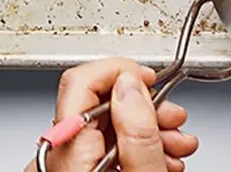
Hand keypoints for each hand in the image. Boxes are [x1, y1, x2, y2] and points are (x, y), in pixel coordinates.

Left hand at [25, 58, 197, 171]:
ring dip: (147, 126)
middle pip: (99, 101)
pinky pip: (101, 144)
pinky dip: (133, 144)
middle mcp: (56, 156)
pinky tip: (158, 156)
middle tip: (171, 116)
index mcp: (68, 150)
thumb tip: (131, 82)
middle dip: (145, 103)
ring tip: (174, 143)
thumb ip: (138, 127)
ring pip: (105, 124)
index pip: (81, 78)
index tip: (148, 78)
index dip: (121, 68)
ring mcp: (61, 166)